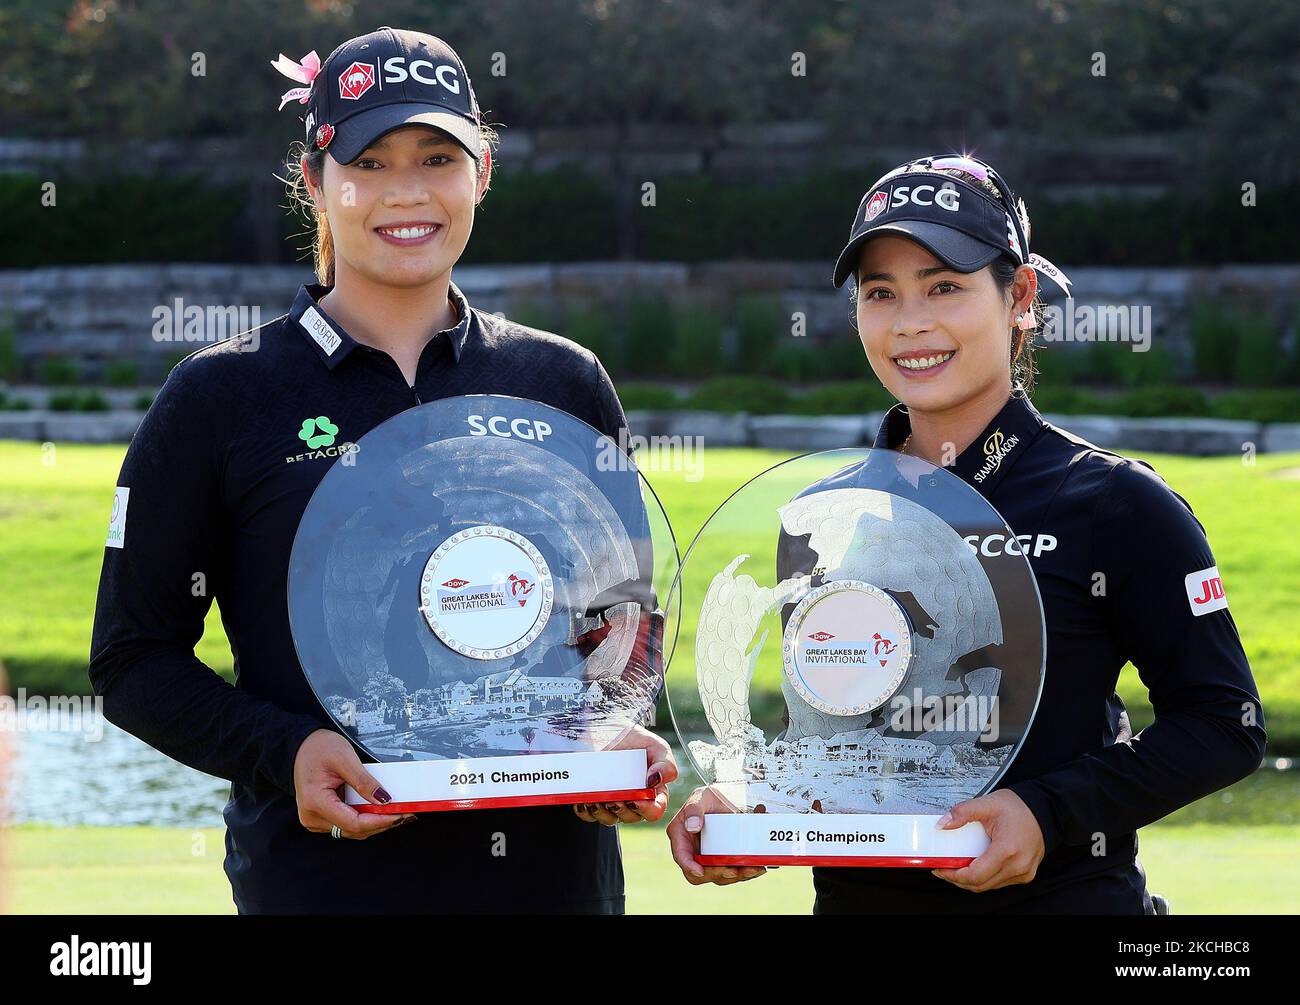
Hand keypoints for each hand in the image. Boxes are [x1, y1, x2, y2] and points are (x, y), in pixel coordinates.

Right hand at [293, 728, 416, 839]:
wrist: (300, 746)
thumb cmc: (317, 748)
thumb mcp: (344, 758)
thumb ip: (364, 781)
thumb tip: (384, 799)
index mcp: (315, 801)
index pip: (353, 823)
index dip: (380, 821)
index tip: (400, 815)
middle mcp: (312, 816)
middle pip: (354, 830)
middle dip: (381, 823)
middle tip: (406, 814)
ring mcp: (315, 819)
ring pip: (352, 830)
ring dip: (375, 823)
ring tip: (397, 812)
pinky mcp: (321, 817)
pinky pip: (347, 823)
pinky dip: (365, 819)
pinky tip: (380, 812)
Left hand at [573, 725, 677, 825]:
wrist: (604, 728)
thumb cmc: (633, 738)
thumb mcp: (656, 746)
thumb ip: (666, 764)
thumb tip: (656, 781)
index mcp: (652, 791)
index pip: (655, 810)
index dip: (647, 810)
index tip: (636, 800)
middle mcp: (633, 800)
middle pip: (631, 817)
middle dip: (622, 811)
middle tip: (614, 799)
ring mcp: (611, 801)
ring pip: (610, 819)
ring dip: (602, 813)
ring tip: (596, 798)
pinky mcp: (592, 800)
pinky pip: (588, 815)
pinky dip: (585, 811)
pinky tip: (584, 800)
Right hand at [667, 786, 765, 885]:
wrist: (728, 798)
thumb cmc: (710, 798)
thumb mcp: (701, 797)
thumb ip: (694, 809)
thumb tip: (692, 826)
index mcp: (681, 836)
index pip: (681, 856)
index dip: (689, 866)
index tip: (700, 871)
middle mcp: (693, 851)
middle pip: (700, 874)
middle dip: (718, 874)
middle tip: (734, 870)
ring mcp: (709, 858)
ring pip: (719, 876)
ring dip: (736, 876)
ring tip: (752, 868)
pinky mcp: (723, 861)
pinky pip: (733, 873)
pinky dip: (745, 873)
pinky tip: (756, 867)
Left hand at [930, 789, 1043, 891]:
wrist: (1045, 810)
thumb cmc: (1020, 807)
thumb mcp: (987, 803)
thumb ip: (962, 812)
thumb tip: (943, 824)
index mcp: (1008, 849)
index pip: (975, 875)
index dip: (954, 875)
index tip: (940, 868)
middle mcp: (1018, 865)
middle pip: (980, 884)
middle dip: (958, 879)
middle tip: (944, 867)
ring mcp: (1023, 872)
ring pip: (989, 885)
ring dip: (970, 879)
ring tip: (956, 866)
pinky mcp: (1025, 874)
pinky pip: (999, 882)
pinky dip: (984, 877)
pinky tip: (974, 866)